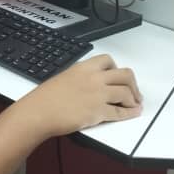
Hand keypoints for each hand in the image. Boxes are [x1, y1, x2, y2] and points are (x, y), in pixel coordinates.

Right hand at [22, 54, 142, 139]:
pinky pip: (119, 112)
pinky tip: (133, 113)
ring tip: (135, 104)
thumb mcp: (64, 77)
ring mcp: (97, 95)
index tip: (119, 77)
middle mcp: (94, 78)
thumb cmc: (46, 98)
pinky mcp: (98, 112)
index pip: (108, 60)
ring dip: (133, 99)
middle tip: (134, 92)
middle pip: (124, 75)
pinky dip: (129, 113)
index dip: (117, 69)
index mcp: (84, 67)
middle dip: (133, 84)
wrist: (39, 112)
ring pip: (126, 93)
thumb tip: (91, 85)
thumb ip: (81, 78)